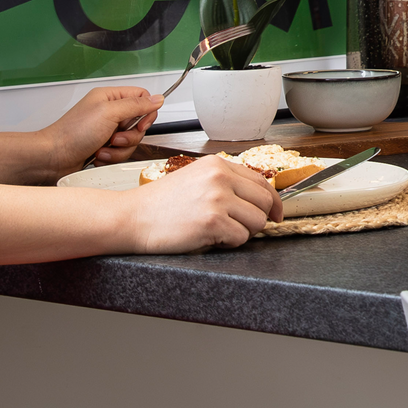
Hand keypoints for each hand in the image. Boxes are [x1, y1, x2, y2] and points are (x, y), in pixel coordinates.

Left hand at [34, 85, 162, 177]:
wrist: (54, 157)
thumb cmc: (72, 132)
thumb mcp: (108, 113)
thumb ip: (136, 105)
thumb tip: (157, 98)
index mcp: (110, 97)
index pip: (142, 97)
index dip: (146, 112)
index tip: (140, 123)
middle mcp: (110, 113)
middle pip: (139, 123)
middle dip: (129, 135)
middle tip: (115, 136)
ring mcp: (107, 131)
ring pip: (132, 141)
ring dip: (119, 149)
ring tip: (103, 148)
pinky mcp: (105, 147)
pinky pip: (122, 153)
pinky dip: (112, 157)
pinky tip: (98, 155)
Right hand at [122, 154, 284, 252]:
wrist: (131, 218)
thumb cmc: (159, 204)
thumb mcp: (194, 179)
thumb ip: (224, 183)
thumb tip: (256, 197)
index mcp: (217, 165)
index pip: (261, 181)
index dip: (273, 200)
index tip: (277, 212)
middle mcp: (220, 178)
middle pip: (266, 201)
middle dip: (259, 218)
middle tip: (243, 227)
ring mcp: (217, 199)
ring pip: (257, 222)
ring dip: (242, 232)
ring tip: (219, 231)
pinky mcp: (213, 222)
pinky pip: (240, 238)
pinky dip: (229, 243)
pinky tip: (210, 238)